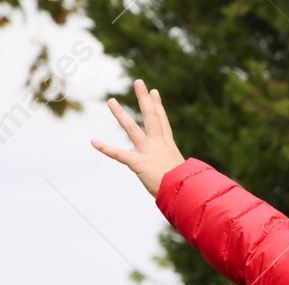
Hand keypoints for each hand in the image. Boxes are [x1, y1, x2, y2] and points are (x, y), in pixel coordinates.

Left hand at [91, 78, 184, 196]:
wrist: (187, 194)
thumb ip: (180, 171)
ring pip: (133, 129)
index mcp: (169, 147)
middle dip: (145, 99)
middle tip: (139, 82)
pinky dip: (106, 148)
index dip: (158, 106)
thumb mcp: (185, 175)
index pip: (163, 123)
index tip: (154, 92)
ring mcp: (149, 153)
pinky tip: (94, 141)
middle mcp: (159, 145)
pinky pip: (120, 155)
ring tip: (112, 101)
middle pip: (152, 117)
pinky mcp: (139, 164)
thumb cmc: (188, 188)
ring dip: (121, 115)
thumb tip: (190, 177)